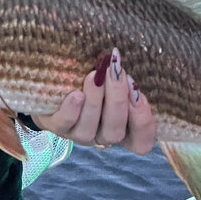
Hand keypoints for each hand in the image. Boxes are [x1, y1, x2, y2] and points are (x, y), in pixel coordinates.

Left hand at [31, 47, 155, 154]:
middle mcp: (103, 134)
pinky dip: (72, 110)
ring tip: (94, 75)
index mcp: (124, 126)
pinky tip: (76, 94)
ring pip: (90, 131)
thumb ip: (126, 74)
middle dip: (118, 100)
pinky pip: (65, 124)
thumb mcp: (114, 74)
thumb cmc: (94, 72)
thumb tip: (130, 58)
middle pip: (115, 132)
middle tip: (117, 71)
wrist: (57, 79)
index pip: (142, 141)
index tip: (139, 94)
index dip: (143, 122)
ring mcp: (80, 133)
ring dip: (95, 102)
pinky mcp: (58, 127)